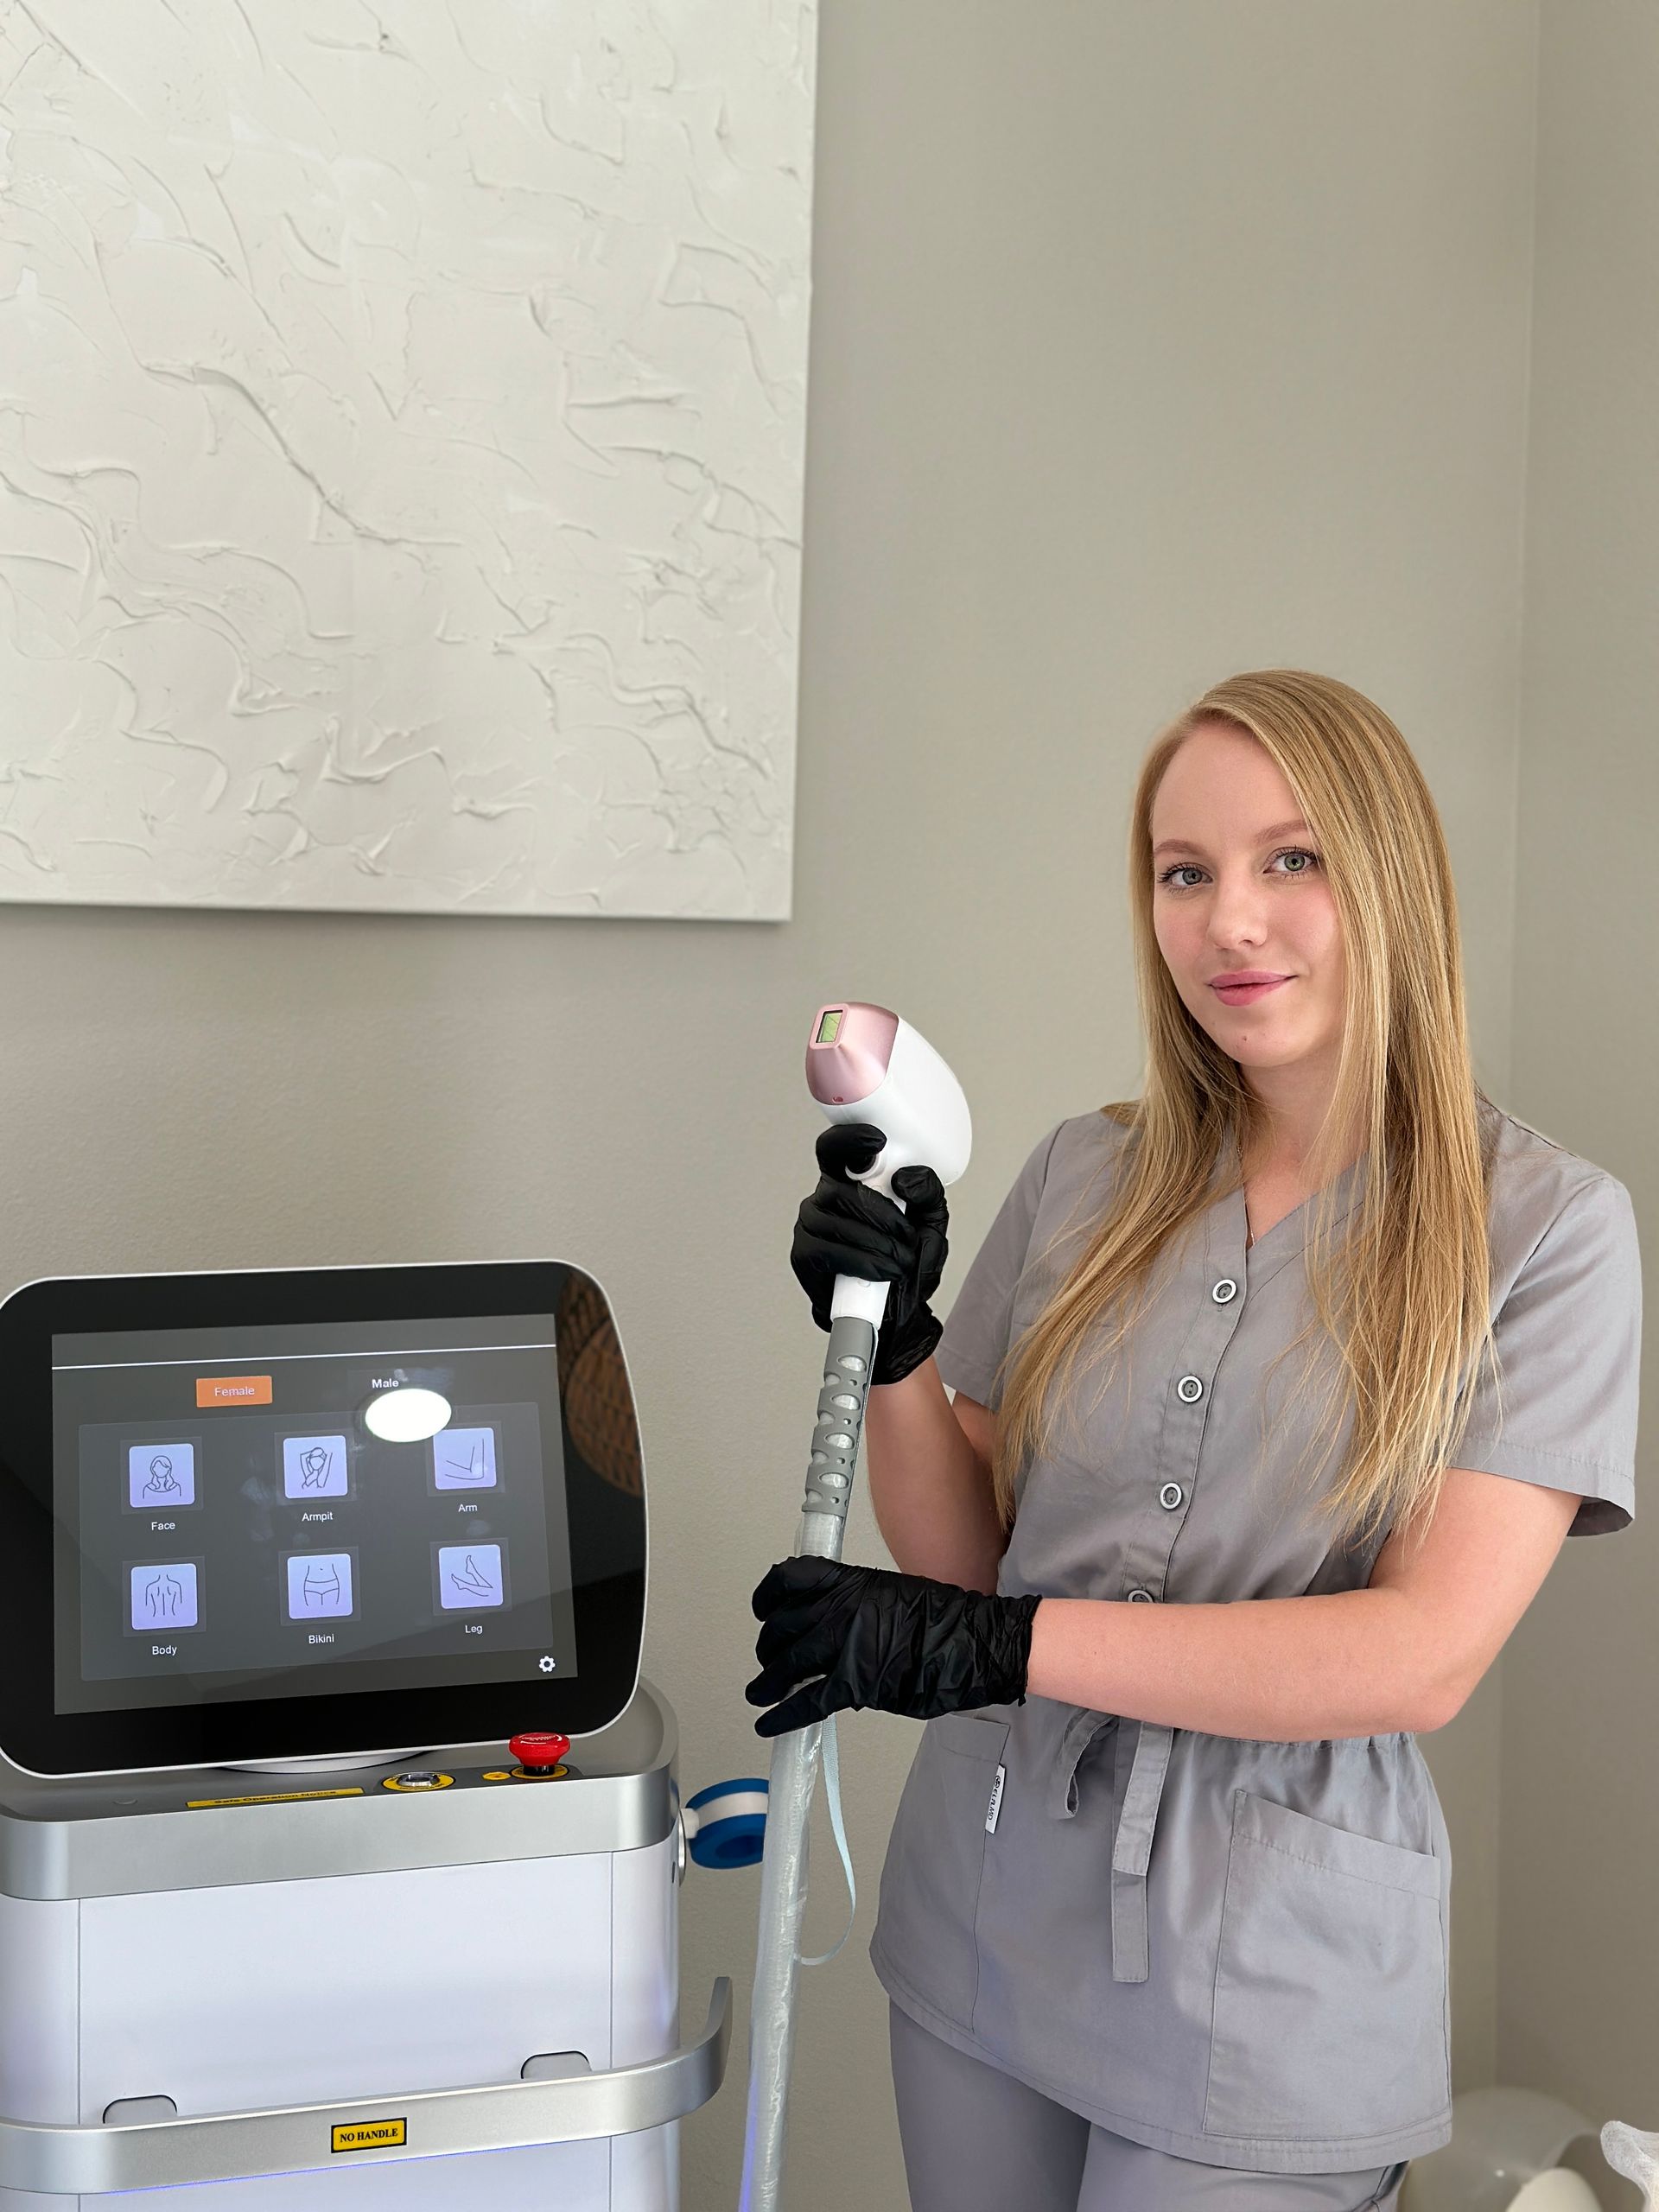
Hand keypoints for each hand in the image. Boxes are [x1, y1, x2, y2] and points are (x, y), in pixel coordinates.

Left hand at [746, 1555, 1040, 1736]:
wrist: (973, 1643)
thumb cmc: (943, 1619)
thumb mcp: (891, 1591)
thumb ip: (853, 1603)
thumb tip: (830, 1622)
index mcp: (849, 1582)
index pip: (789, 1579)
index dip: (768, 1596)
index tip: (762, 1608)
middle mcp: (839, 1609)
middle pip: (781, 1626)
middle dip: (769, 1647)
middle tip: (768, 1660)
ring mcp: (844, 1646)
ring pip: (786, 1664)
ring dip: (767, 1683)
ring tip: (758, 1694)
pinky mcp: (853, 1684)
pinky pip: (806, 1702)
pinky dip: (782, 1716)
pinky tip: (767, 1724)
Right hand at [788, 1123, 949, 1384]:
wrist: (895, 1314)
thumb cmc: (907, 1264)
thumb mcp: (931, 1224)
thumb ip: (928, 1193)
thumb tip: (905, 1178)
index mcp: (850, 1180)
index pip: (836, 1148)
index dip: (849, 1139)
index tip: (877, 1141)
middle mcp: (824, 1198)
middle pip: (842, 1189)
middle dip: (882, 1215)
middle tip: (907, 1236)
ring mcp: (810, 1227)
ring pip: (836, 1220)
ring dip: (877, 1243)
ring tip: (901, 1261)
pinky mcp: (804, 1257)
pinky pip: (827, 1251)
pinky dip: (862, 1262)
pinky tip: (881, 1272)